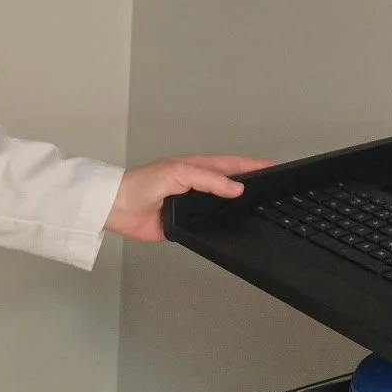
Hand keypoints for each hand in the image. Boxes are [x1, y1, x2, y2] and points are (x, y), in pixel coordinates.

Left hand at [105, 154, 273, 242]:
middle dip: (250, 181)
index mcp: (195, 167)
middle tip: (273, 184)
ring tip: (259, 206)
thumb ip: (208, 180)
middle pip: (229, 183)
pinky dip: (221, 224)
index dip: (251, 165)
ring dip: (237, 204)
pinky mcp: (183, 224)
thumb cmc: (141, 184)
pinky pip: (208, 224)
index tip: (272, 166)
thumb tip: (236, 187)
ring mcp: (190, 205)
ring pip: (220, 204)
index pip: (230, 165)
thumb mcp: (178, 173)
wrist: (118, 208)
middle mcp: (195, 185)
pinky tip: (231, 227)